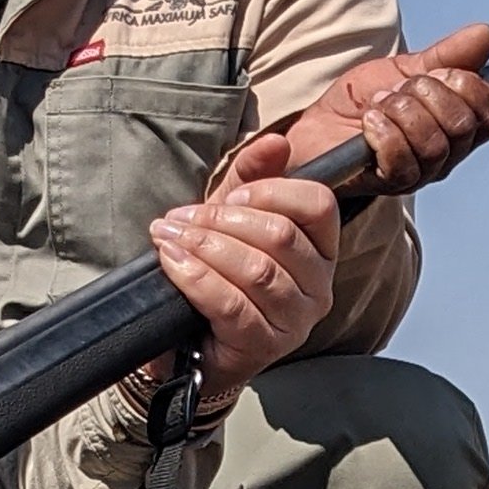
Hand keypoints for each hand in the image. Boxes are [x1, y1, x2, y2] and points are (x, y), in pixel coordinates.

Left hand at [150, 133, 340, 404]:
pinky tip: (172, 263)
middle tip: (181, 220)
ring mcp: (295, 321)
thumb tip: (277, 141)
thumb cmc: (216, 277)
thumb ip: (251, 177)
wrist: (188, 344)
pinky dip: (195, 278)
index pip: (318, 206)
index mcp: (320, 250)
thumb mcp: (231, 218)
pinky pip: (231, 304)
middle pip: (281, 235)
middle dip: (221, 221)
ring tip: (168, 238)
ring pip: (257, 270)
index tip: (229, 199)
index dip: (271, 192)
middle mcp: (319, 287)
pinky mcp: (264, 347)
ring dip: (203, 247)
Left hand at [273, 22, 488, 193]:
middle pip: (463, 125)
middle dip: (427, 93)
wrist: (318, 124)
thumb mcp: (405, 67)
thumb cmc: (362, 102)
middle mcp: (448, 155)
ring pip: (433, 143)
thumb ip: (447, 55)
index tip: (438, 73)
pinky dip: (384, 132)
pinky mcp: (390, 184)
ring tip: (378, 104)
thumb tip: (486, 34)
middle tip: (398, 88)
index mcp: (459, 127)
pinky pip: (402, 160)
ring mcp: (421, 173)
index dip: (471, 87)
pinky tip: (369, 121)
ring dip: (401, 111)